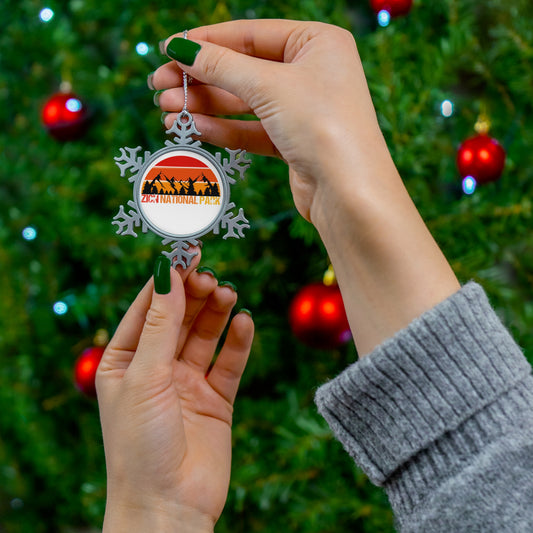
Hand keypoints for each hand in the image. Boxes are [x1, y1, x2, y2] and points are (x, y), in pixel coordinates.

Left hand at [96, 254, 253, 531]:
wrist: (169, 507)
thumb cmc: (140, 444)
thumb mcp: (145, 375)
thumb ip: (161, 323)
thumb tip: (167, 271)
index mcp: (125, 360)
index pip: (148, 308)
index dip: (167, 279)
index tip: (186, 252)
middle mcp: (156, 368)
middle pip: (179, 317)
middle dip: (194, 294)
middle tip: (210, 277)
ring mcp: (187, 383)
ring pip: (205, 335)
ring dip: (217, 313)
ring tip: (228, 294)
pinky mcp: (216, 399)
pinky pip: (229, 362)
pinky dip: (238, 342)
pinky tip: (245, 323)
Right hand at [151, 19, 390, 222]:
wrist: (349, 193)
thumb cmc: (322, 126)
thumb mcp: (268, 86)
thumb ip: (222, 66)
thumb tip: (181, 48)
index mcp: (317, 42)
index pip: (251, 34)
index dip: (207, 41)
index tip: (169, 49)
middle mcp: (312, 73)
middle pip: (244, 69)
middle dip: (200, 79)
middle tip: (159, 86)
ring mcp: (303, 109)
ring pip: (245, 103)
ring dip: (206, 106)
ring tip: (167, 111)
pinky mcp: (295, 142)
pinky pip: (252, 130)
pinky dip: (224, 129)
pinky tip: (194, 129)